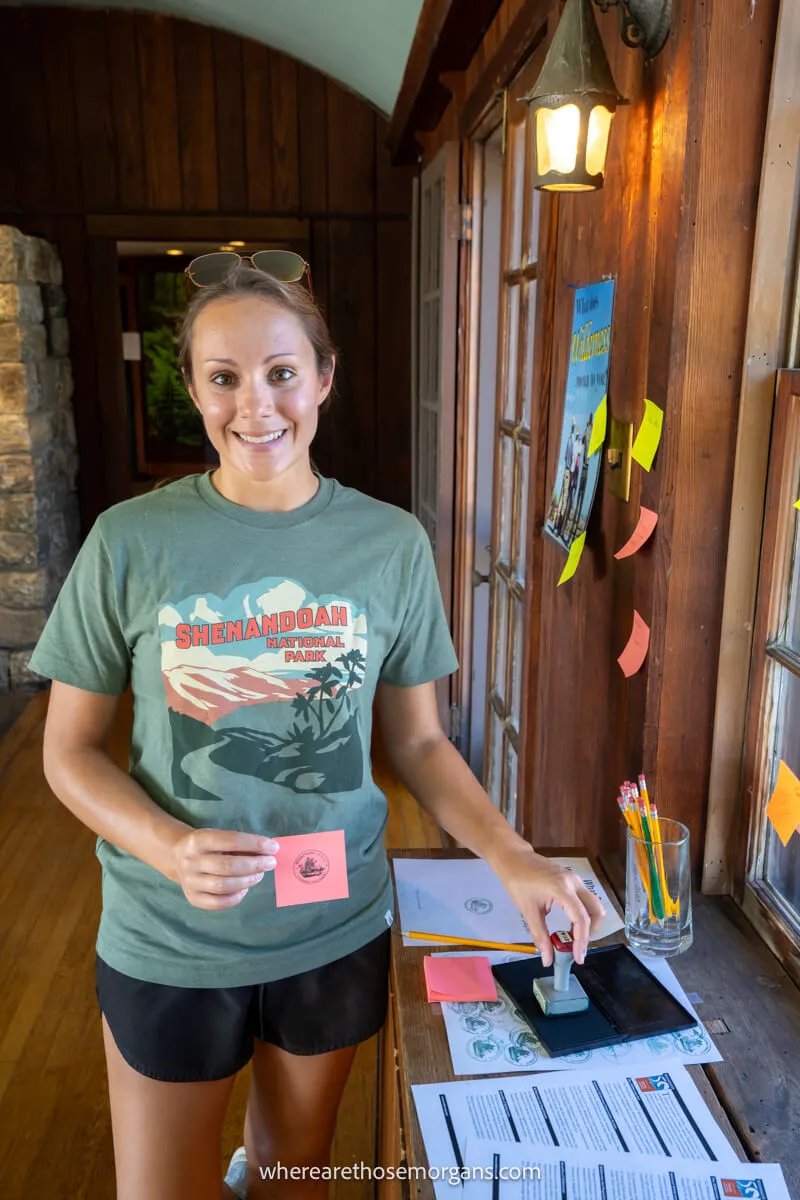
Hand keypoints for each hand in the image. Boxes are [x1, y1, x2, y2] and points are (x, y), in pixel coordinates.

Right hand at [168, 828, 279, 909]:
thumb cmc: (207, 845)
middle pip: (228, 866)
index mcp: (198, 839)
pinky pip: (217, 903)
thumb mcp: (218, 836)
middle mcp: (191, 861)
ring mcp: (190, 882)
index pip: (232, 840)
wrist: (177, 856)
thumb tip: (268, 852)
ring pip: (224, 885)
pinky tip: (245, 889)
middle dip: (255, 864)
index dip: (255, 844)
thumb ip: (239, 844)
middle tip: (270, 863)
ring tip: (259, 875)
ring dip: (248, 881)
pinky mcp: (192, 898)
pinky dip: (235, 898)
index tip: (273, 848)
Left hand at [493, 845, 605, 965]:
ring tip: (573, 938)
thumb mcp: (528, 911)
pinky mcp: (573, 881)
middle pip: (596, 911)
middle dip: (590, 932)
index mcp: (562, 889)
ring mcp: (575, 880)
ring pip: (593, 905)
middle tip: (577, 947)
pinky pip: (586, 900)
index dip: (581, 941)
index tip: (578, 958)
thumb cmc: (518, 881)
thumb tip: (547, 960)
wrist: (513, 858)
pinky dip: (583, 915)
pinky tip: (570, 925)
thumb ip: (540, 936)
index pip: (581, 918)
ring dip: (588, 923)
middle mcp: (574, 883)